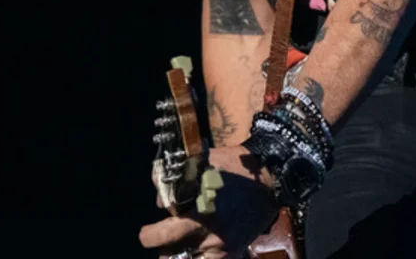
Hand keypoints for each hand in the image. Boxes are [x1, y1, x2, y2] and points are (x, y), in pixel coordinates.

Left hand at [139, 146, 278, 256]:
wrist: (268, 177)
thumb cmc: (232, 167)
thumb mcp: (201, 165)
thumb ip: (176, 179)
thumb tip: (158, 191)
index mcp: (200, 213)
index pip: (162, 235)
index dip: (149, 235)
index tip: (146, 232)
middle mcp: (210, 236)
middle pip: (170, 256)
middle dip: (162, 249)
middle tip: (161, 241)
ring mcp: (224, 248)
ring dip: (181, 255)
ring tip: (181, 247)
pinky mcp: (236, 252)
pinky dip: (203, 257)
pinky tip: (200, 250)